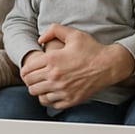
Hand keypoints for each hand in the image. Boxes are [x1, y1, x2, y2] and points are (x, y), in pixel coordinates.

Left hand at [20, 23, 134, 108]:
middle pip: (30, 84)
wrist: (109, 65)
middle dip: (30, 80)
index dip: (25, 71)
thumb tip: (40, 38)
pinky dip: (49, 98)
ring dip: (38, 90)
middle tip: (35, 78)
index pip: (26, 71)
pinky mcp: (70, 99)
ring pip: (38, 95)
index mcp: (52, 60)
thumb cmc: (92, 49)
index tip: (29, 70)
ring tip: (43, 85)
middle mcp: (55, 76)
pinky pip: (51, 103)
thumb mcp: (73, 34)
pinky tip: (53, 92)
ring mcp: (62, 89)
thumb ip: (54, 30)